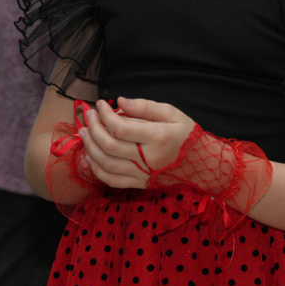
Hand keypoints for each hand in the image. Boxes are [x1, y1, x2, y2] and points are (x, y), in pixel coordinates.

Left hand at [78, 97, 194, 188]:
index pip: (121, 128)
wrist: (200, 164)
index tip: (101, 104)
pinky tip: (90, 156)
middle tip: (89, 115)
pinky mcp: (139, 183)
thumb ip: (145, 106)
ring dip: (90, 147)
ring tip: (84, 132)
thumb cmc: (185, 135)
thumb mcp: (171, 113)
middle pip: (109, 146)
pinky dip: (97, 169)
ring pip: (106, 164)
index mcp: (157, 137)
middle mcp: (148, 158)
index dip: (105, 115)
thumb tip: (120, 102)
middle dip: (93, 128)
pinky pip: (112, 180)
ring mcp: (142, 174)